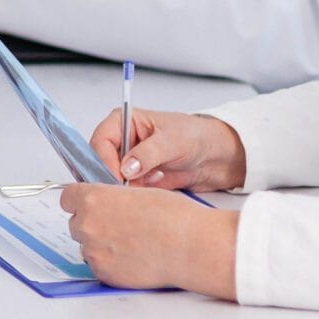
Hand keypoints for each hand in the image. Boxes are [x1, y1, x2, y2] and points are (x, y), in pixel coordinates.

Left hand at [56, 183, 238, 297]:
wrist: (190, 247)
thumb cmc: (173, 218)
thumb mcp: (137, 193)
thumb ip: (111, 198)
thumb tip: (104, 202)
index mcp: (93, 199)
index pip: (67, 198)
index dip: (78, 201)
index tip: (86, 205)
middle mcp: (88, 225)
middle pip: (76, 223)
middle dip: (92, 223)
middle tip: (117, 226)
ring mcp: (94, 251)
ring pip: (87, 246)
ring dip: (100, 244)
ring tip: (129, 243)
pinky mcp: (104, 274)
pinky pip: (98, 266)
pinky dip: (110, 263)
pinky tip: (132, 257)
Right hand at [86, 108, 247, 191]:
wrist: (217, 157)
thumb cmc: (196, 137)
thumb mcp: (172, 141)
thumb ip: (147, 154)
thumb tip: (126, 167)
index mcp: (124, 122)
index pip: (101, 141)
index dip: (104, 160)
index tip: (115, 178)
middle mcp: (123, 142)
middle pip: (101, 162)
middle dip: (111, 177)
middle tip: (124, 191)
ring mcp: (130, 163)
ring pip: (112, 180)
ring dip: (125, 189)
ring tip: (146, 190)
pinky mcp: (138, 181)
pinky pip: (127, 192)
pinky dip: (136, 197)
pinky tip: (152, 193)